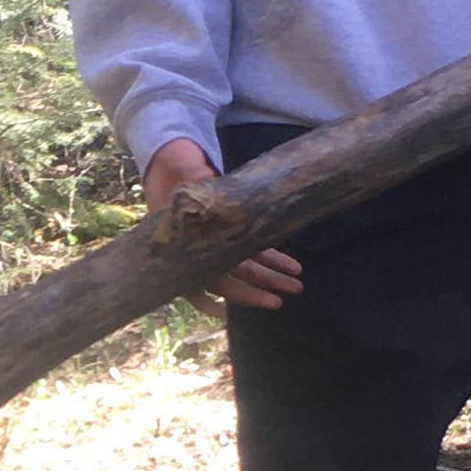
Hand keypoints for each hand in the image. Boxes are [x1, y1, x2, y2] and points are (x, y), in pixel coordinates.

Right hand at [145, 137, 302, 309]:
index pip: (201, 277)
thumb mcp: (182, 170)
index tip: (231, 311)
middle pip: (228, 278)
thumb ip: (192, 177)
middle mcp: (197, 248)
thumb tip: (205, 177)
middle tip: (290, 293)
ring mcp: (215, 242)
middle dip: (260, 286)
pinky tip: (290, 266)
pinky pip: (250, 251)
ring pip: (243, 268)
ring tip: (297, 284)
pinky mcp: (230, 231)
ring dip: (271, 276)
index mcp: (180, 240)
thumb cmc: (174, 165)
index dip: (218, 297)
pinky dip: (270, 258)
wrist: (174, 158)